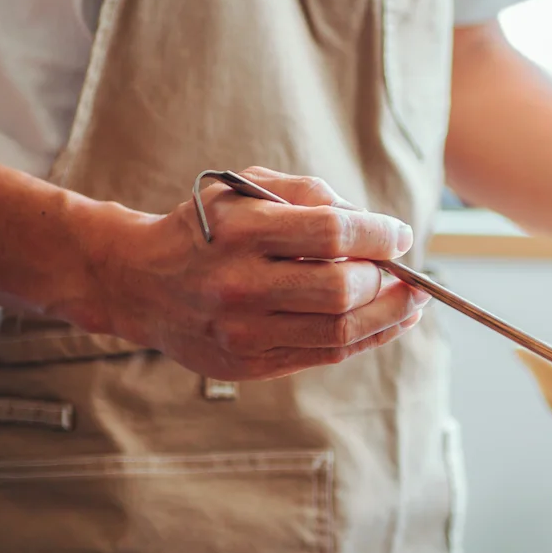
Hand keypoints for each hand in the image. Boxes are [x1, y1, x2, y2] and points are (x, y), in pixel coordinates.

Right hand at [80, 166, 428, 378]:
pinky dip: (367, 338)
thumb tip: (370, 222)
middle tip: (404, 271)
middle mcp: (240, 284)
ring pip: (340, 331)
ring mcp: (244, 330)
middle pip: (341, 290)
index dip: (380, 235)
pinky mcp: (250, 363)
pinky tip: (389, 322)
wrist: (139, 281)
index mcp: (241, 231)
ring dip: (389, 315)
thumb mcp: (242, 189)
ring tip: (411, 301)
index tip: (401, 235)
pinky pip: (325, 354)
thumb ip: (307, 193)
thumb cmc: (205, 228)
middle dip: (386, 280)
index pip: (332, 234)